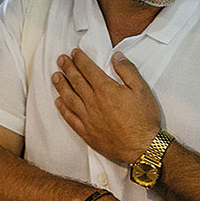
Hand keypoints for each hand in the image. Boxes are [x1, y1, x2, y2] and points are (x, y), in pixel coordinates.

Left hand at [52, 50, 162, 165]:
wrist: (141, 147)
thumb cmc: (143, 119)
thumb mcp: (142, 89)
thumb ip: (128, 70)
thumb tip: (117, 57)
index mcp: (106, 89)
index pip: (88, 69)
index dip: (79, 59)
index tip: (74, 53)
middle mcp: (93, 102)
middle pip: (76, 80)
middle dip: (67, 68)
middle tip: (60, 60)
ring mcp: (88, 118)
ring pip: (69, 97)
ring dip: (61, 85)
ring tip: (55, 76)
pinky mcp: (86, 132)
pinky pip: (70, 118)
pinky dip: (62, 108)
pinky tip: (58, 102)